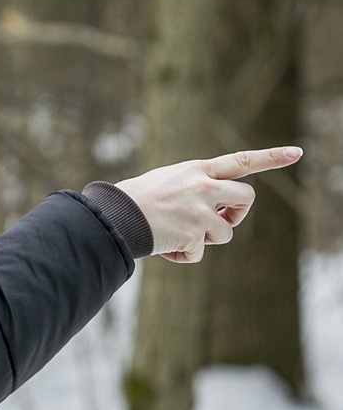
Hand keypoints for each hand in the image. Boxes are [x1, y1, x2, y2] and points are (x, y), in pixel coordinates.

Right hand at [116, 147, 301, 262]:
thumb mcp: (166, 181)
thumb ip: (193, 187)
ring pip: (225, 232)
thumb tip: (214, 212)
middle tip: (220, 220)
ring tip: (178, 237)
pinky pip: (199, 254)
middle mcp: (203, 187)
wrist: (113, 217)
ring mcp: (200, 211)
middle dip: (238, 213)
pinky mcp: (194, 235)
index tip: (297, 153)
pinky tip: (164, 250)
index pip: (241, 160)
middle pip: (246, 198)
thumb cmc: (131, 201)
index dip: (271, 157)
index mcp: (196, 170)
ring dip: (205, 240)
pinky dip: (183, 256)